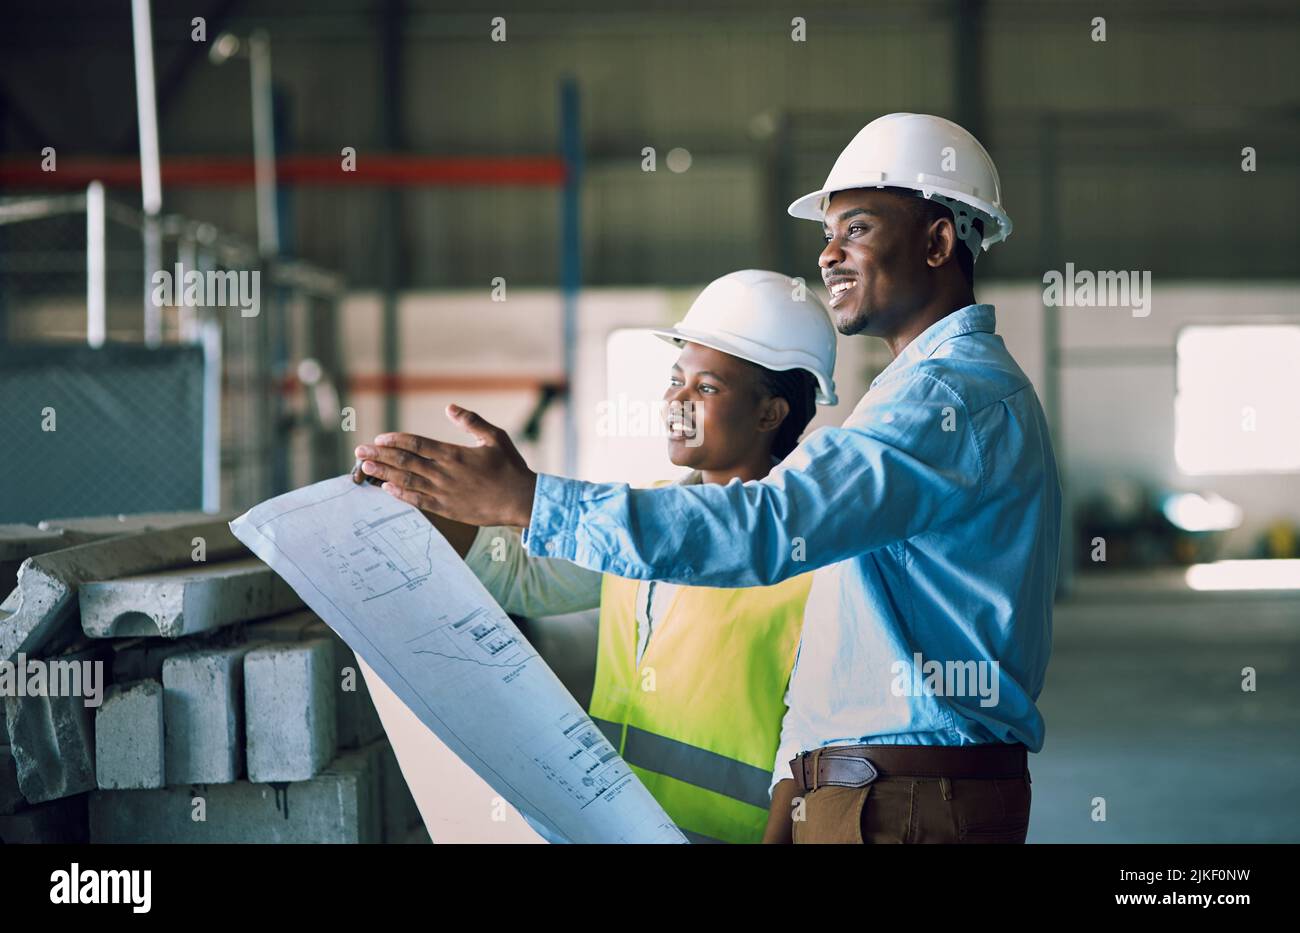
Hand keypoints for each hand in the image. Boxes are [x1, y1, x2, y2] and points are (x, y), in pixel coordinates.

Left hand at [353, 404, 537, 527]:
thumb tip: (449, 407)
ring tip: (365, 467)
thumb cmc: (510, 467)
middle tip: (360, 450)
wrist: (521, 501)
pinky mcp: (447, 508)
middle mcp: (444, 473)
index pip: (416, 444)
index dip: (395, 440)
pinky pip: (418, 500)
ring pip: (406, 480)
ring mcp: (444, 492)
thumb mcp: (496, 437)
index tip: (379, 438)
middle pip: (404, 461)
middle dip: (380, 455)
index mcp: (454, 454)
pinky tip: (386, 488)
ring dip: (383, 472)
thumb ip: (471, 421)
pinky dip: (400, 494)